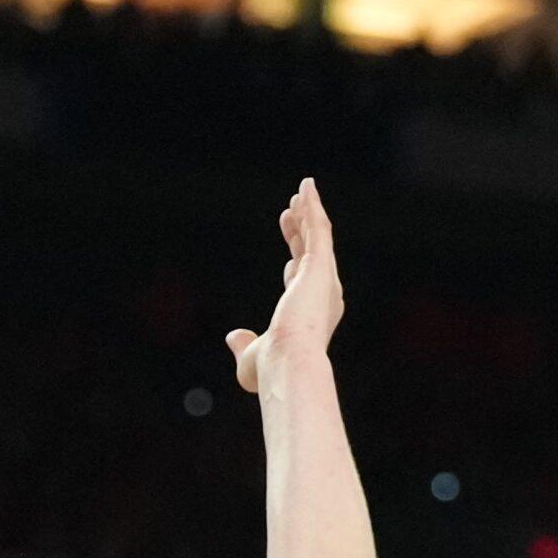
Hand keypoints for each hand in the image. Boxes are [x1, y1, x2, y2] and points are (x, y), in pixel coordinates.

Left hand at [224, 177, 343, 394]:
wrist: (288, 362)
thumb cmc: (272, 369)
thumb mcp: (251, 358)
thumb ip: (245, 344)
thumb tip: (233, 336)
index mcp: (311, 316)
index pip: (303, 284)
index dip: (295, 264)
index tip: (289, 256)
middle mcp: (323, 295)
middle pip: (311, 255)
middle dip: (301, 232)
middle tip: (291, 213)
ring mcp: (324, 278)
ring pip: (317, 237)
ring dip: (309, 214)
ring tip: (301, 193)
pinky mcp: (321, 265)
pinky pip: (318, 228)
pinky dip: (313, 207)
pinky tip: (306, 188)